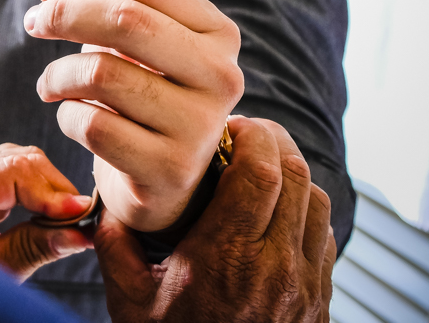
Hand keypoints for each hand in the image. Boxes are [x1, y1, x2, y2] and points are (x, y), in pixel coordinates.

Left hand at [0, 143, 94, 280]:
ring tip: (66, 220)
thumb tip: (79, 233)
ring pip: (22, 160)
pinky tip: (48, 211)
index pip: (13, 172)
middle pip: (21, 161)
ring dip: (50, 188)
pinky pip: (13, 169)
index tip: (81, 215)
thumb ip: (33, 249)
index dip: (53, 192)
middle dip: (57, 190)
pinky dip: (37, 187)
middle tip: (80, 223)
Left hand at [27, 0, 243, 231]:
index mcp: (218, 35)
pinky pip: (93, 125)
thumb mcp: (124, 47)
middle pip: (125, 21)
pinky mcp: (168, 170)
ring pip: (102, 74)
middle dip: (64, 15)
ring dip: (57, 74)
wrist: (166, 183)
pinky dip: (66, 115)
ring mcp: (199, 127)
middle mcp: (220, 77)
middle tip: (33, 23)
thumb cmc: (141, 98)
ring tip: (48, 84)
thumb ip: (85, 5)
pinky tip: (70, 117)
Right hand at [96, 116, 336, 321]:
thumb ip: (115, 244)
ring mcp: (304, 284)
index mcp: (226, 256)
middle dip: (274, 143)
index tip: (229, 127)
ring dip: (292, 175)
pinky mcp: (318, 301)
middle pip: (297, 177)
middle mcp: (274, 266)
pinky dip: (305, 211)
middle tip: (246, 134)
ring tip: (261, 168)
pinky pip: (324, 237)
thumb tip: (104, 203)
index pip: (261, 174)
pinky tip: (275, 212)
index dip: (252, 136)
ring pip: (317, 203)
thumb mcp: (128, 299)